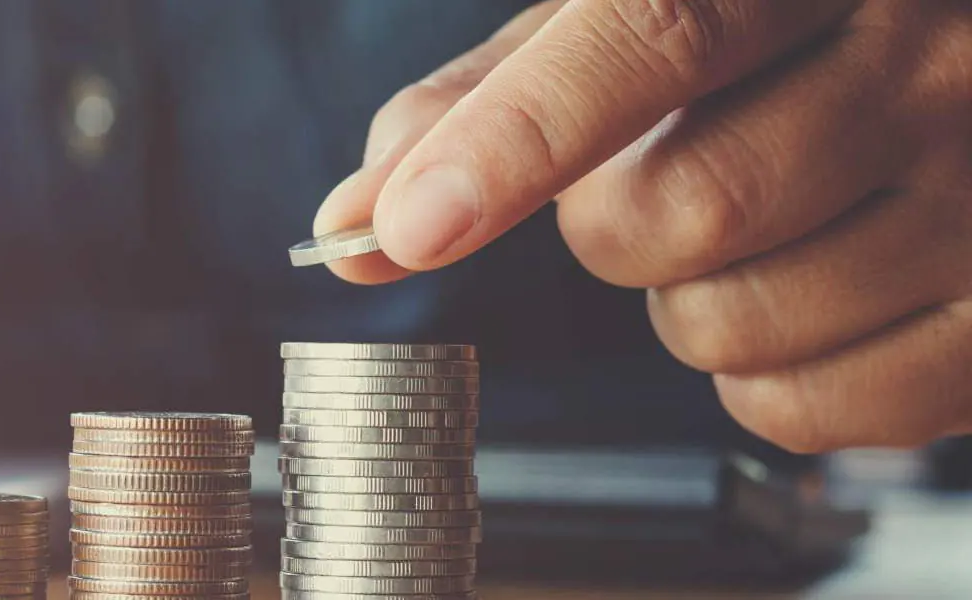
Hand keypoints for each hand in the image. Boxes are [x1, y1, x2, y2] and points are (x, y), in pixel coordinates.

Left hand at [317, 0, 971, 451]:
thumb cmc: (788, 43)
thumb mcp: (634, 22)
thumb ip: (492, 104)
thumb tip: (355, 223)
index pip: (654, 37)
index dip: (519, 138)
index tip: (415, 224)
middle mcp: (928, 57)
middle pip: (677, 210)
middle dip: (609, 231)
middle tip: (656, 185)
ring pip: (730, 325)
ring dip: (684, 308)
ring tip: (757, 231)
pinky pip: (810, 410)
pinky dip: (763, 381)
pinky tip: (809, 296)